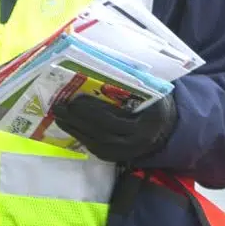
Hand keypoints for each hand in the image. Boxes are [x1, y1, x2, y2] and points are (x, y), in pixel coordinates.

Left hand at [53, 91, 176, 164]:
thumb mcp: (151, 92)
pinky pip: (96, 149)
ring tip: (58, 117)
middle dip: (77, 120)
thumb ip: (131, 84)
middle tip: (58, 107)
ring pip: (95, 143)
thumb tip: (102, 68)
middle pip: (101, 132)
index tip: (75, 99)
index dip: (92, 110)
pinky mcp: (117, 158)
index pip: (114, 119)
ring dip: (74, 130)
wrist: (166, 130)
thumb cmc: (155, 105)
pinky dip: (80, 137)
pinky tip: (69, 127)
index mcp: (146, 123)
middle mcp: (136, 142)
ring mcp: (126, 153)